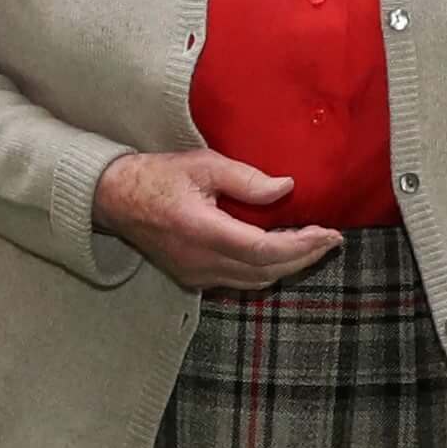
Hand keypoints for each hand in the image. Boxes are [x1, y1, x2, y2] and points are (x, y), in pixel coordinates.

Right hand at [95, 150, 341, 292]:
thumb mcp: (203, 165)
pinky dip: (266, 271)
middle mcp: (199, 260)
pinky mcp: (192, 279)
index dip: (302, 246)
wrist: (114, 199)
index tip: (329, 234)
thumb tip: (286, 188)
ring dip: (287, 267)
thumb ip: (246, 179)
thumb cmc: (158, 176)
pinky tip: (281, 254)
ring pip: (254, 282)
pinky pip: (239, 281)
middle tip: (331, 240)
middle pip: (265, 272)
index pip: (263, 250)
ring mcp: (195, 274)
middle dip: (304, 258)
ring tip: (314, 246)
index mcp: (201, 230)